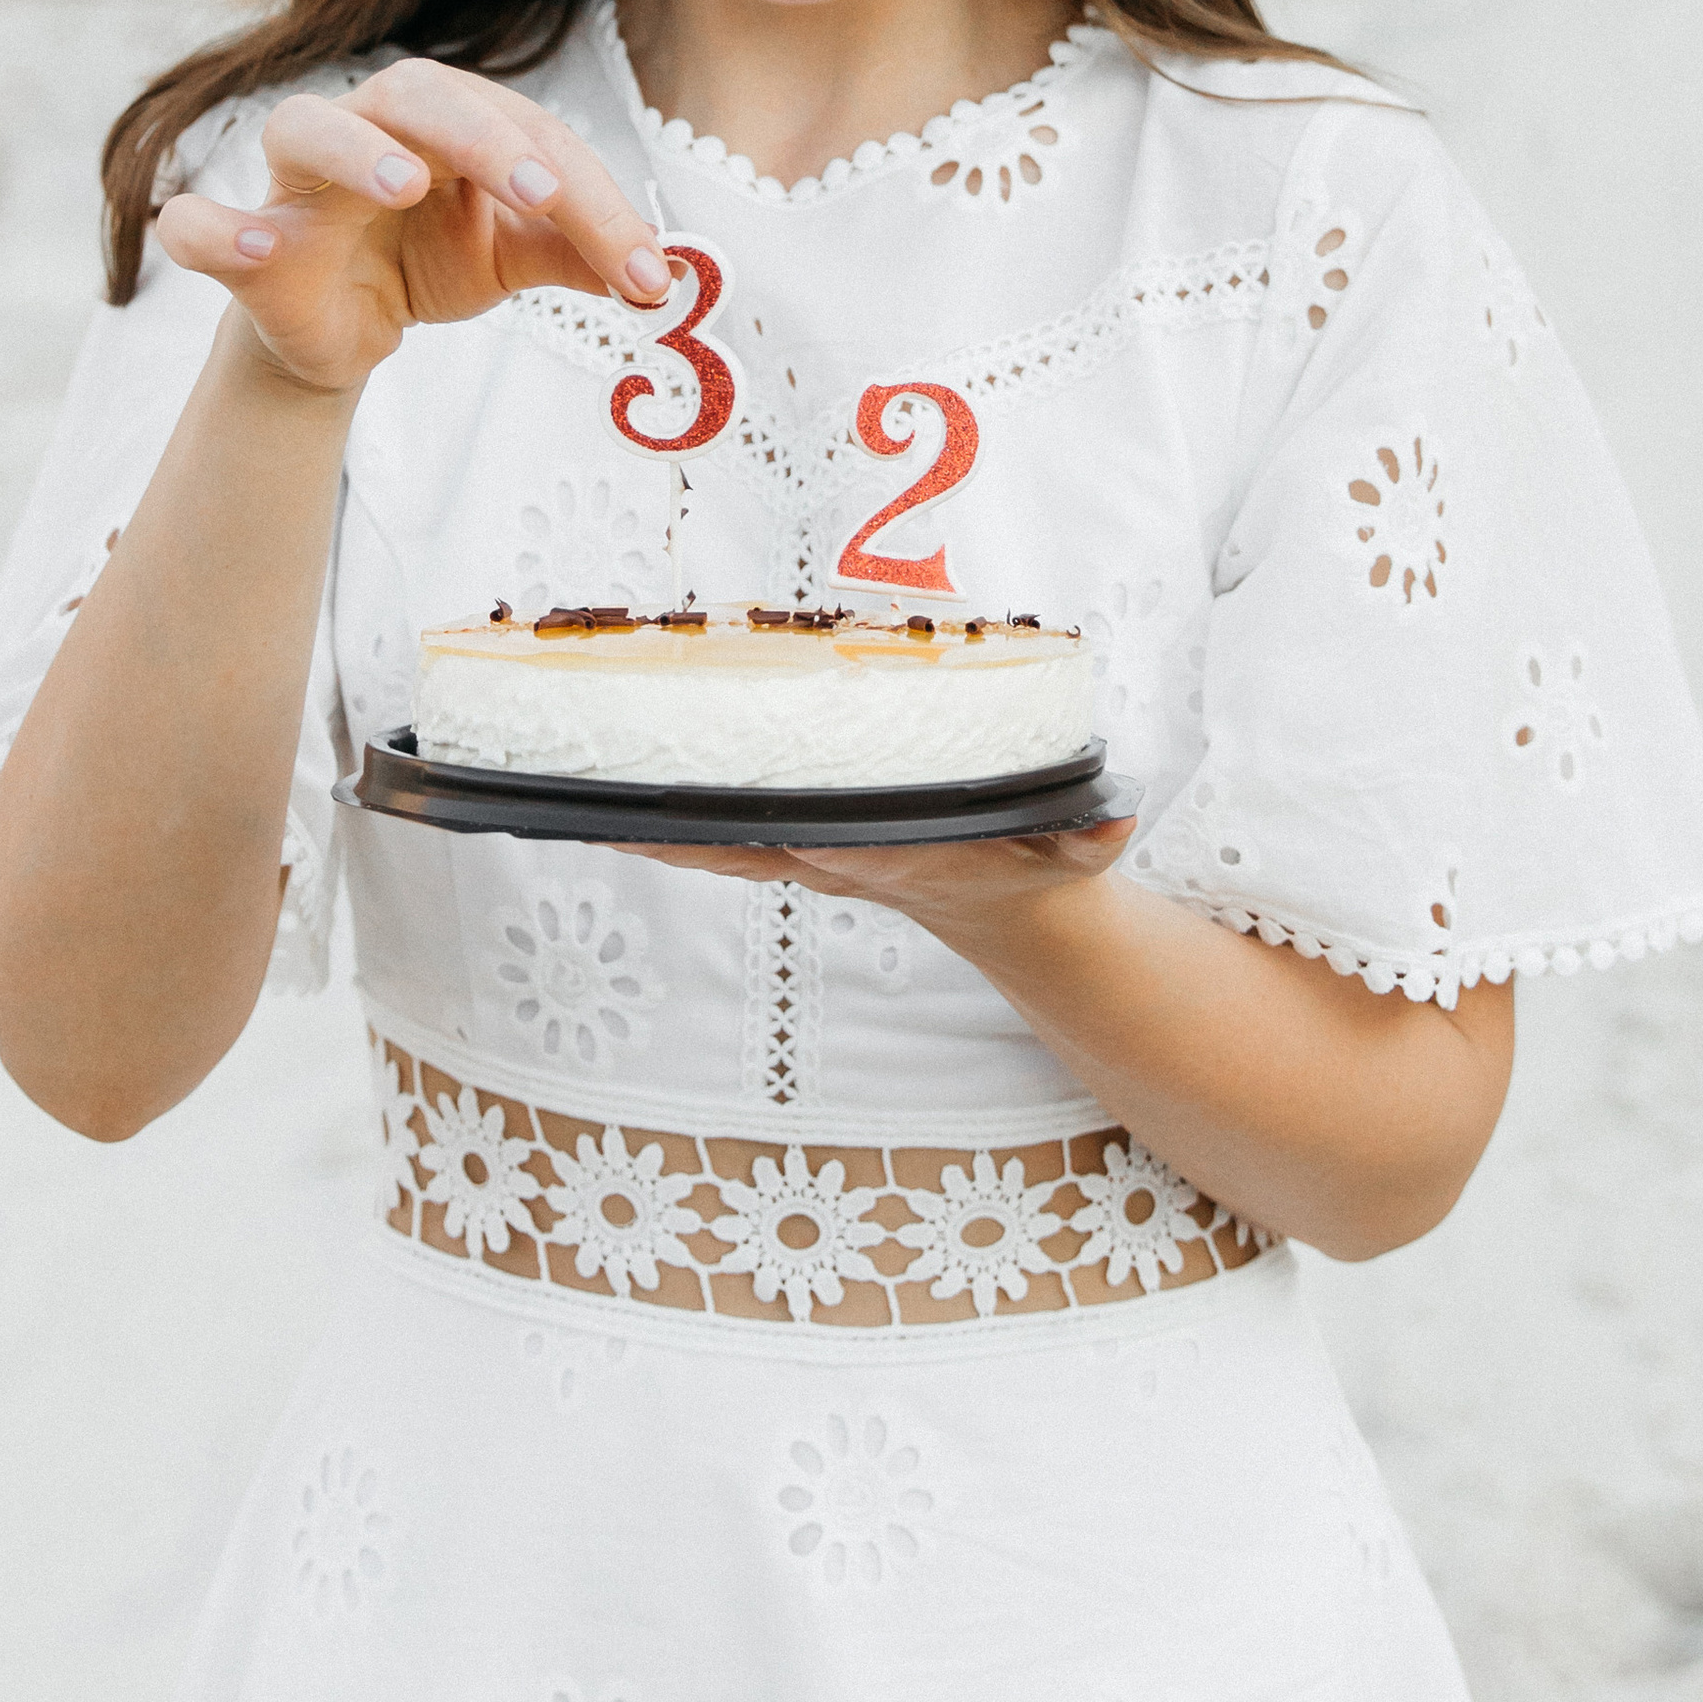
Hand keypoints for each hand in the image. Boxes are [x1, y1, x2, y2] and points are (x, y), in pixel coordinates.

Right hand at [154, 57, 675, 395]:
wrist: (343, 330)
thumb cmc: (430, 259)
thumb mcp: (515, 257)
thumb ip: (579, 252)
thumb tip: (664, 271)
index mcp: (446, 118)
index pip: (525, 129)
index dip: (591, 196)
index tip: (647, 269)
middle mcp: (369, 126)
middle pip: (418, 93)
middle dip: (487, 137)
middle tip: (544, 192)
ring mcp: (296, 183)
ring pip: (305, 126)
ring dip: (357, 150)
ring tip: (406, 185)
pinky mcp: (243, 247)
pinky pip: (199, 224)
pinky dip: (211, 228)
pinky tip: (254, 247)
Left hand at [620, 813, 1136, 951]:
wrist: (1005, 904)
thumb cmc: (1030, 860)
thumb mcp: (1072, 849)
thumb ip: (1094, 835)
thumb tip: (1118, 824)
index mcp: (902, 860)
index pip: (847, 853)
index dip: (805, 844)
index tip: (767, 829)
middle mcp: (841, 863)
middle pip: (750, 856)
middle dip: (689, 839)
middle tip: (618, 810)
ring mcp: (811, 860)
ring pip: (720, 848)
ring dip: (659, 831)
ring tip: (584, 797)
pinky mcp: (794, 848)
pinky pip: (720, 836)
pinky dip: (668, 824)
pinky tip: (614, 800)